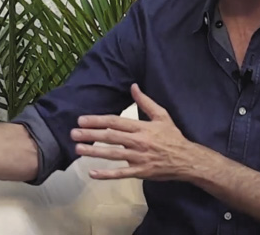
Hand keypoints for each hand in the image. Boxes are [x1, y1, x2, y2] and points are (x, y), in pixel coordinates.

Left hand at [71, 84, 202, 179]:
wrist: (186, 159)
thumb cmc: (172, 136)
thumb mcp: (162, 115)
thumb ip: (145, 101)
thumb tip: (133, 86)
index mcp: (142, 127)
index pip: (116, 122)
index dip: (97, 120)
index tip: (81, 120)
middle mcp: (139, 142)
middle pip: (111, 137)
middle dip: (90, 135)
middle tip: (73, 133)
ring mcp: (138, 158)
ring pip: (113, 154)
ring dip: (94, 152)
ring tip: (78, 149)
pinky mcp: (140, 172)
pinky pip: (121, 173)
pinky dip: (106, 174)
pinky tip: (92, 172)